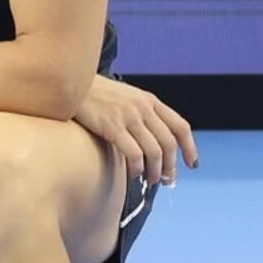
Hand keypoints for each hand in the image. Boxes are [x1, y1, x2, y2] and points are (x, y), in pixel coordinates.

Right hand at [72, 74, 197, 186]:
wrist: (70, 83)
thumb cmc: (94, 94)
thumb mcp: (124, 96)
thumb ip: (140, 112)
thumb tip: (150, 139)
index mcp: (149, 100)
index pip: (180, 126)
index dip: (190, 147)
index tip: (192, 164)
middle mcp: (143, 108)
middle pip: (168, 143)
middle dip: (170, 165)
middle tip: (166, 179)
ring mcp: (128, 116)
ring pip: (154, 151)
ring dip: (155, 171)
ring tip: (150, 180)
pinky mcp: (111, 127)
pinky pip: (134, 153)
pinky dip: (137, 168)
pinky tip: (133, 174)